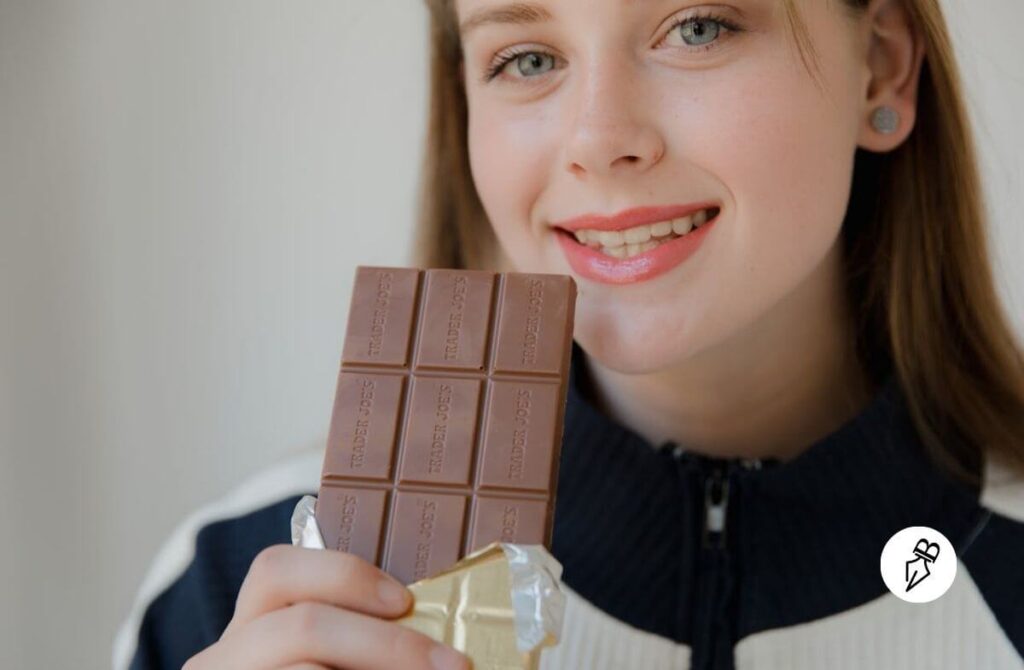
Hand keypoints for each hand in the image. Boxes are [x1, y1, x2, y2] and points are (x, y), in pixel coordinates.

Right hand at [183, 544, 470, 669]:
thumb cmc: (324, 666)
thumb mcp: (328, 645)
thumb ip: (355, 627)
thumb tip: (436, 630)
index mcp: (249, 622)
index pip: (276, 570)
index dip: (345, 575)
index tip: (406, 600)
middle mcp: (225, 656)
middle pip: (304, 625)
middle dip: (389, 643)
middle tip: (453, 664)